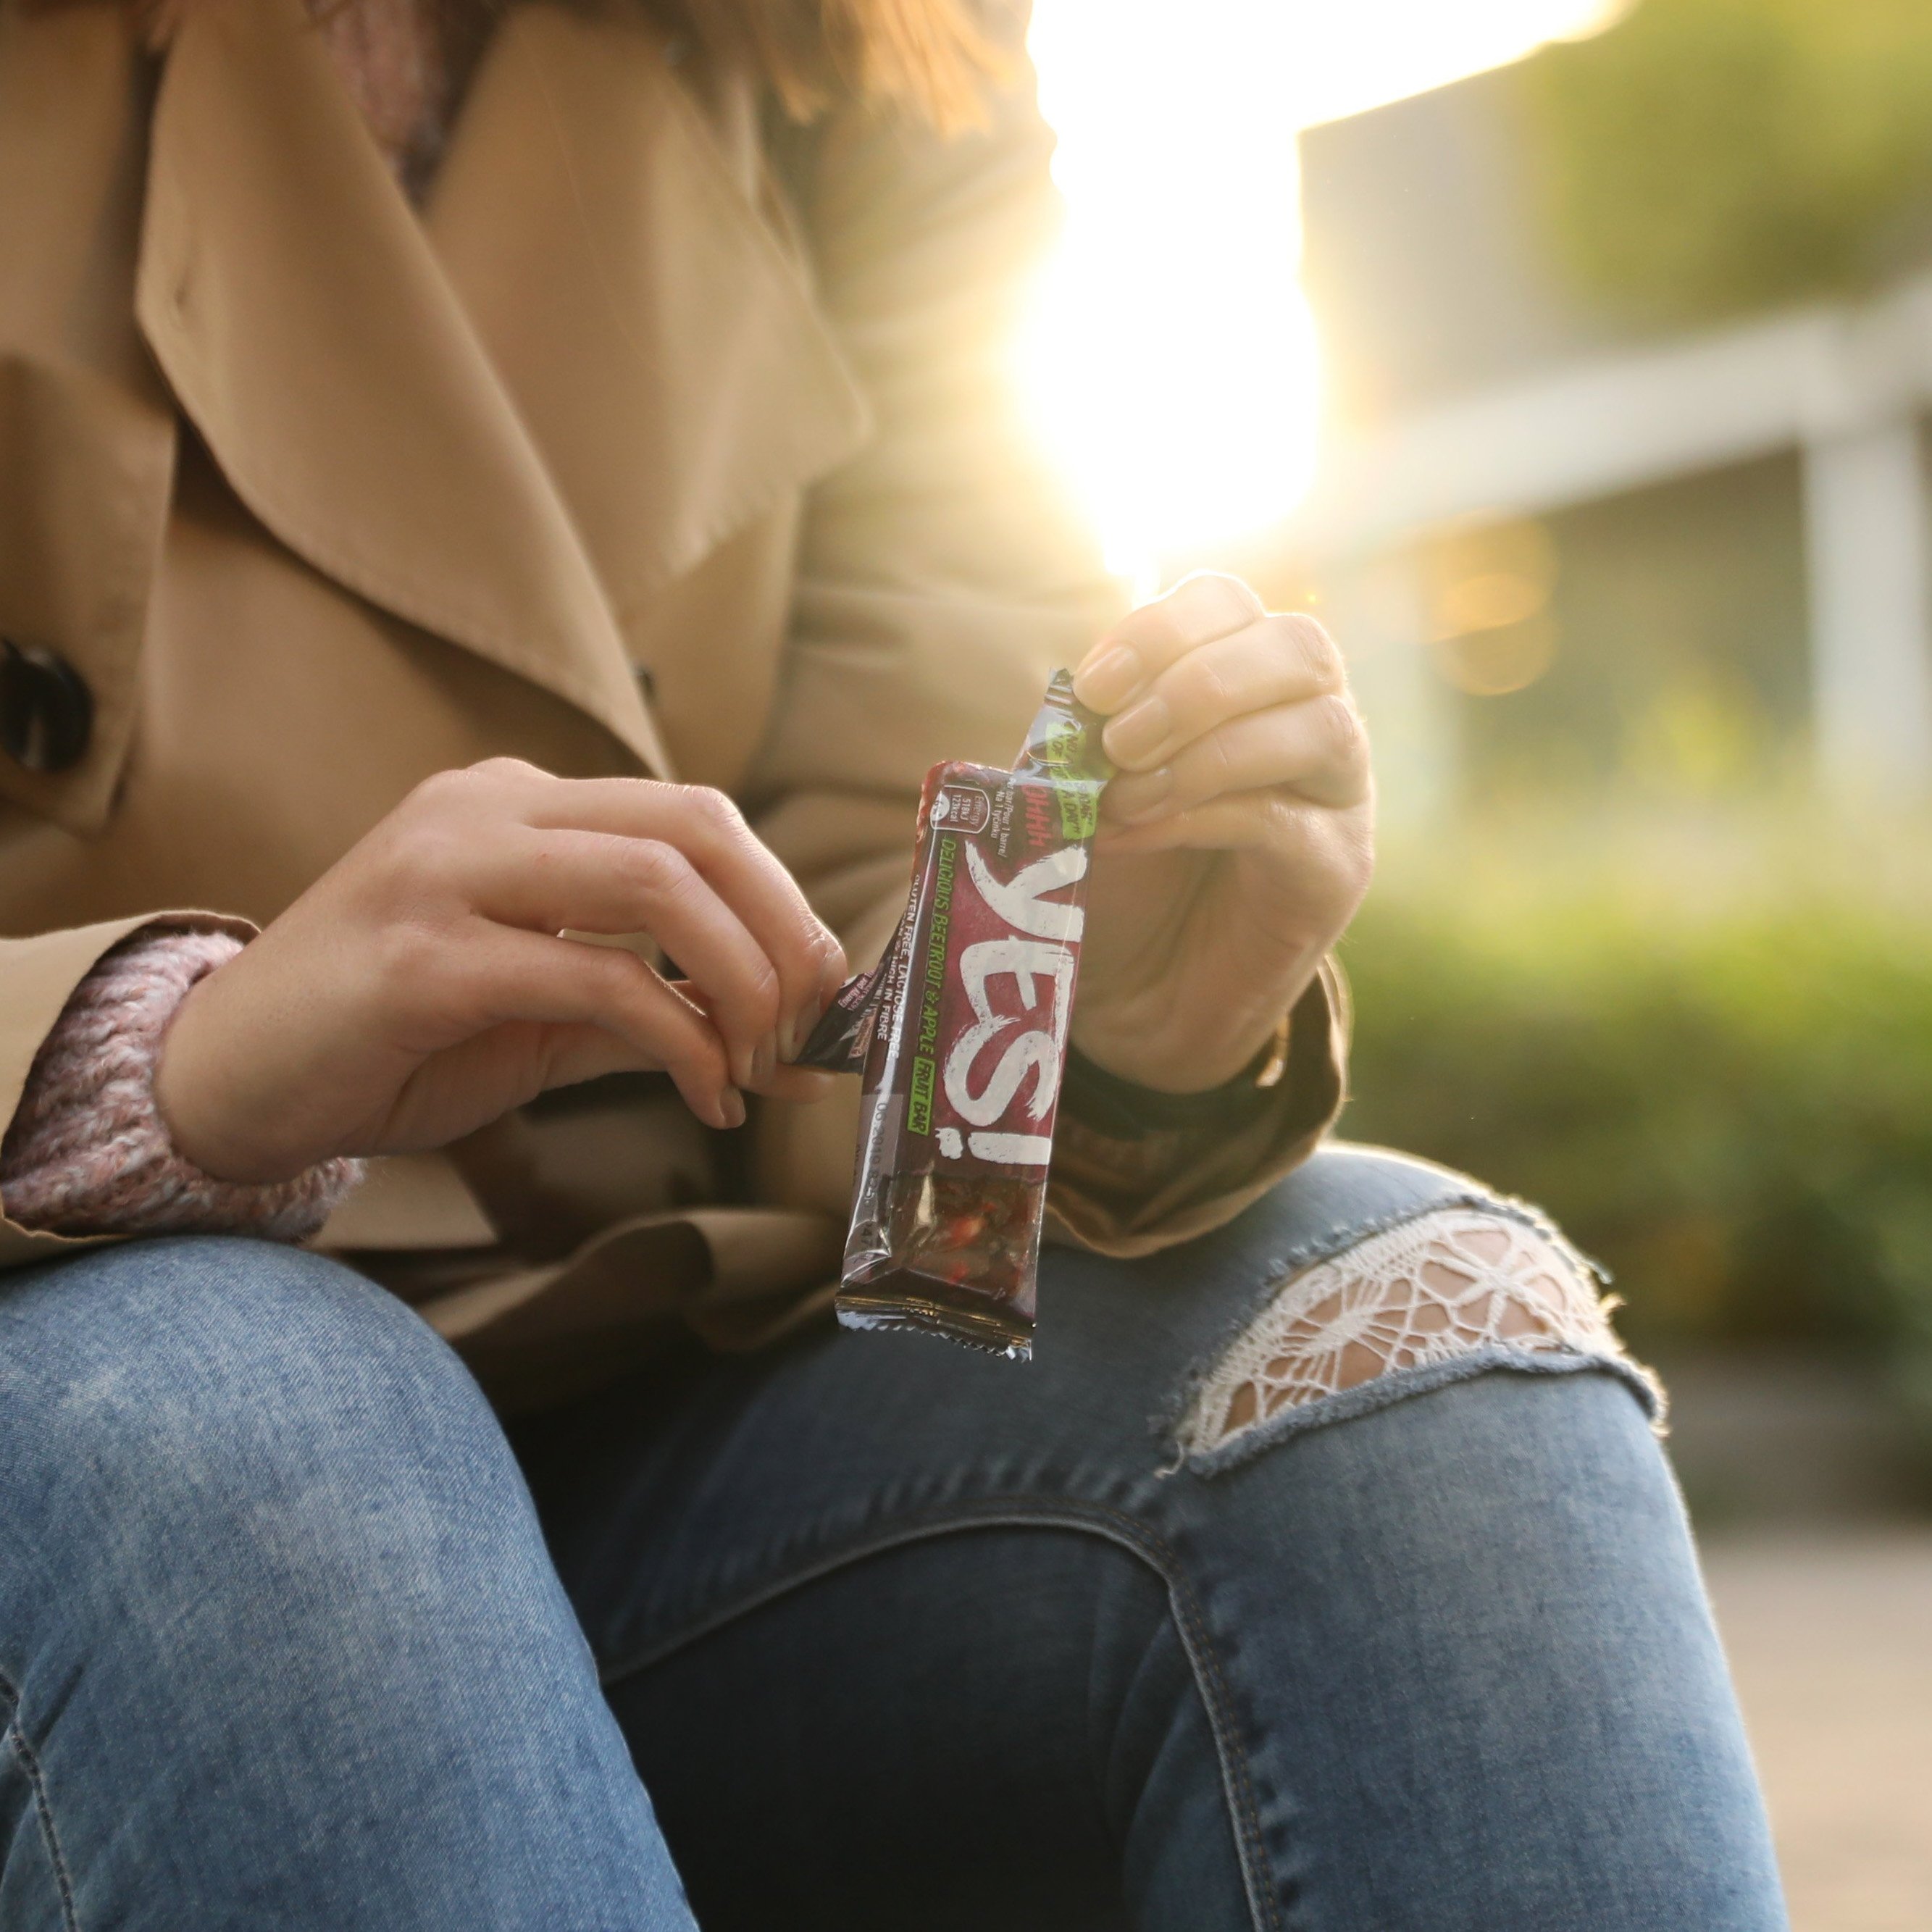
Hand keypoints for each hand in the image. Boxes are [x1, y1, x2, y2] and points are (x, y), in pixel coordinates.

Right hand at [154, 761, 845, 1183]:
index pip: (692, 816)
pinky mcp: (420, 959)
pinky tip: (703, 1096)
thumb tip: (772, 1036)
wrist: (220, 1079)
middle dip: (783, 929)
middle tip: (814, 1023)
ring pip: (654, 884)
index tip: (824, 990)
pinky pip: (595, 978)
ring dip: (740, 980)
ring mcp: (446, 873)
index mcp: (516, 804)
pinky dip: (677, 1042)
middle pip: (694, 828)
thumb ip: (641, 1000)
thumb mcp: (536, 1009)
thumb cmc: (385, 1041)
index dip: (781, 899)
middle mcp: (485, 812)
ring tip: (762, 1062)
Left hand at [1068, 574, 1373, 1092]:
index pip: (1231, 604)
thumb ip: (1088, 737)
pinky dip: (1201, 814)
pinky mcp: (1335, 871)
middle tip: (1117, 742)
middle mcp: (1313, 723)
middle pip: (1299, 647)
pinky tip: (1134, 833)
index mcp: (1248, 682)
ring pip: (1320, 725)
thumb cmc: (1120, 879)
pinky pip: (1289, 819)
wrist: (1143, 1000)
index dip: (1161, 628)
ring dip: (1208, 747)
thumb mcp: (1090, 789)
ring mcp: (1338, 798)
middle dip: (1196, 681)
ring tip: (1124, 794)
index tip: (1093, 685)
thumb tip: (1071, 705)